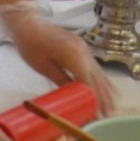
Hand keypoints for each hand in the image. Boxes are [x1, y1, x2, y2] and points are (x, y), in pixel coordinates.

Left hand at [0, 2, 117, 115]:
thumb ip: (62, 81)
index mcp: (74, 55)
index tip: (98, 114)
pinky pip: (96, 67)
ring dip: (106, 91)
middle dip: (103, 98)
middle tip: (108, 116)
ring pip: (99, 73)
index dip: (95, 99)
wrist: (28, 24)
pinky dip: (102, 80)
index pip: (88, 81)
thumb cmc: (31, 45)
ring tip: (111, 107)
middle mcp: (83, 51)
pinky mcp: (82, 49)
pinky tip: (108, 89)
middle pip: (97, 78)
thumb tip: (75, 97)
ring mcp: (85, 49)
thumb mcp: (44, 67)